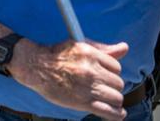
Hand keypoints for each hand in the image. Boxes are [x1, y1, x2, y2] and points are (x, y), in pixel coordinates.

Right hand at [10, 38, 128, 119]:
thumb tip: (124, 47)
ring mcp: (88, 87)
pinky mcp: (83, 102)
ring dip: (113, 99)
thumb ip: (103, 49)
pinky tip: (118, 113)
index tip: (104, 74)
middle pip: (118, 83)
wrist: (35, 66)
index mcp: (90, 54)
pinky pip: (109, 111)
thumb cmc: (57, 55)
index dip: (111, 72)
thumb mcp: (79, 46)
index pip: (116, 67)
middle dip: (112, 85)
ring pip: (117, 97)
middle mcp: (90, 70)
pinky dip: (116, 114)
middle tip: (102, 86)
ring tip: (106, 98)